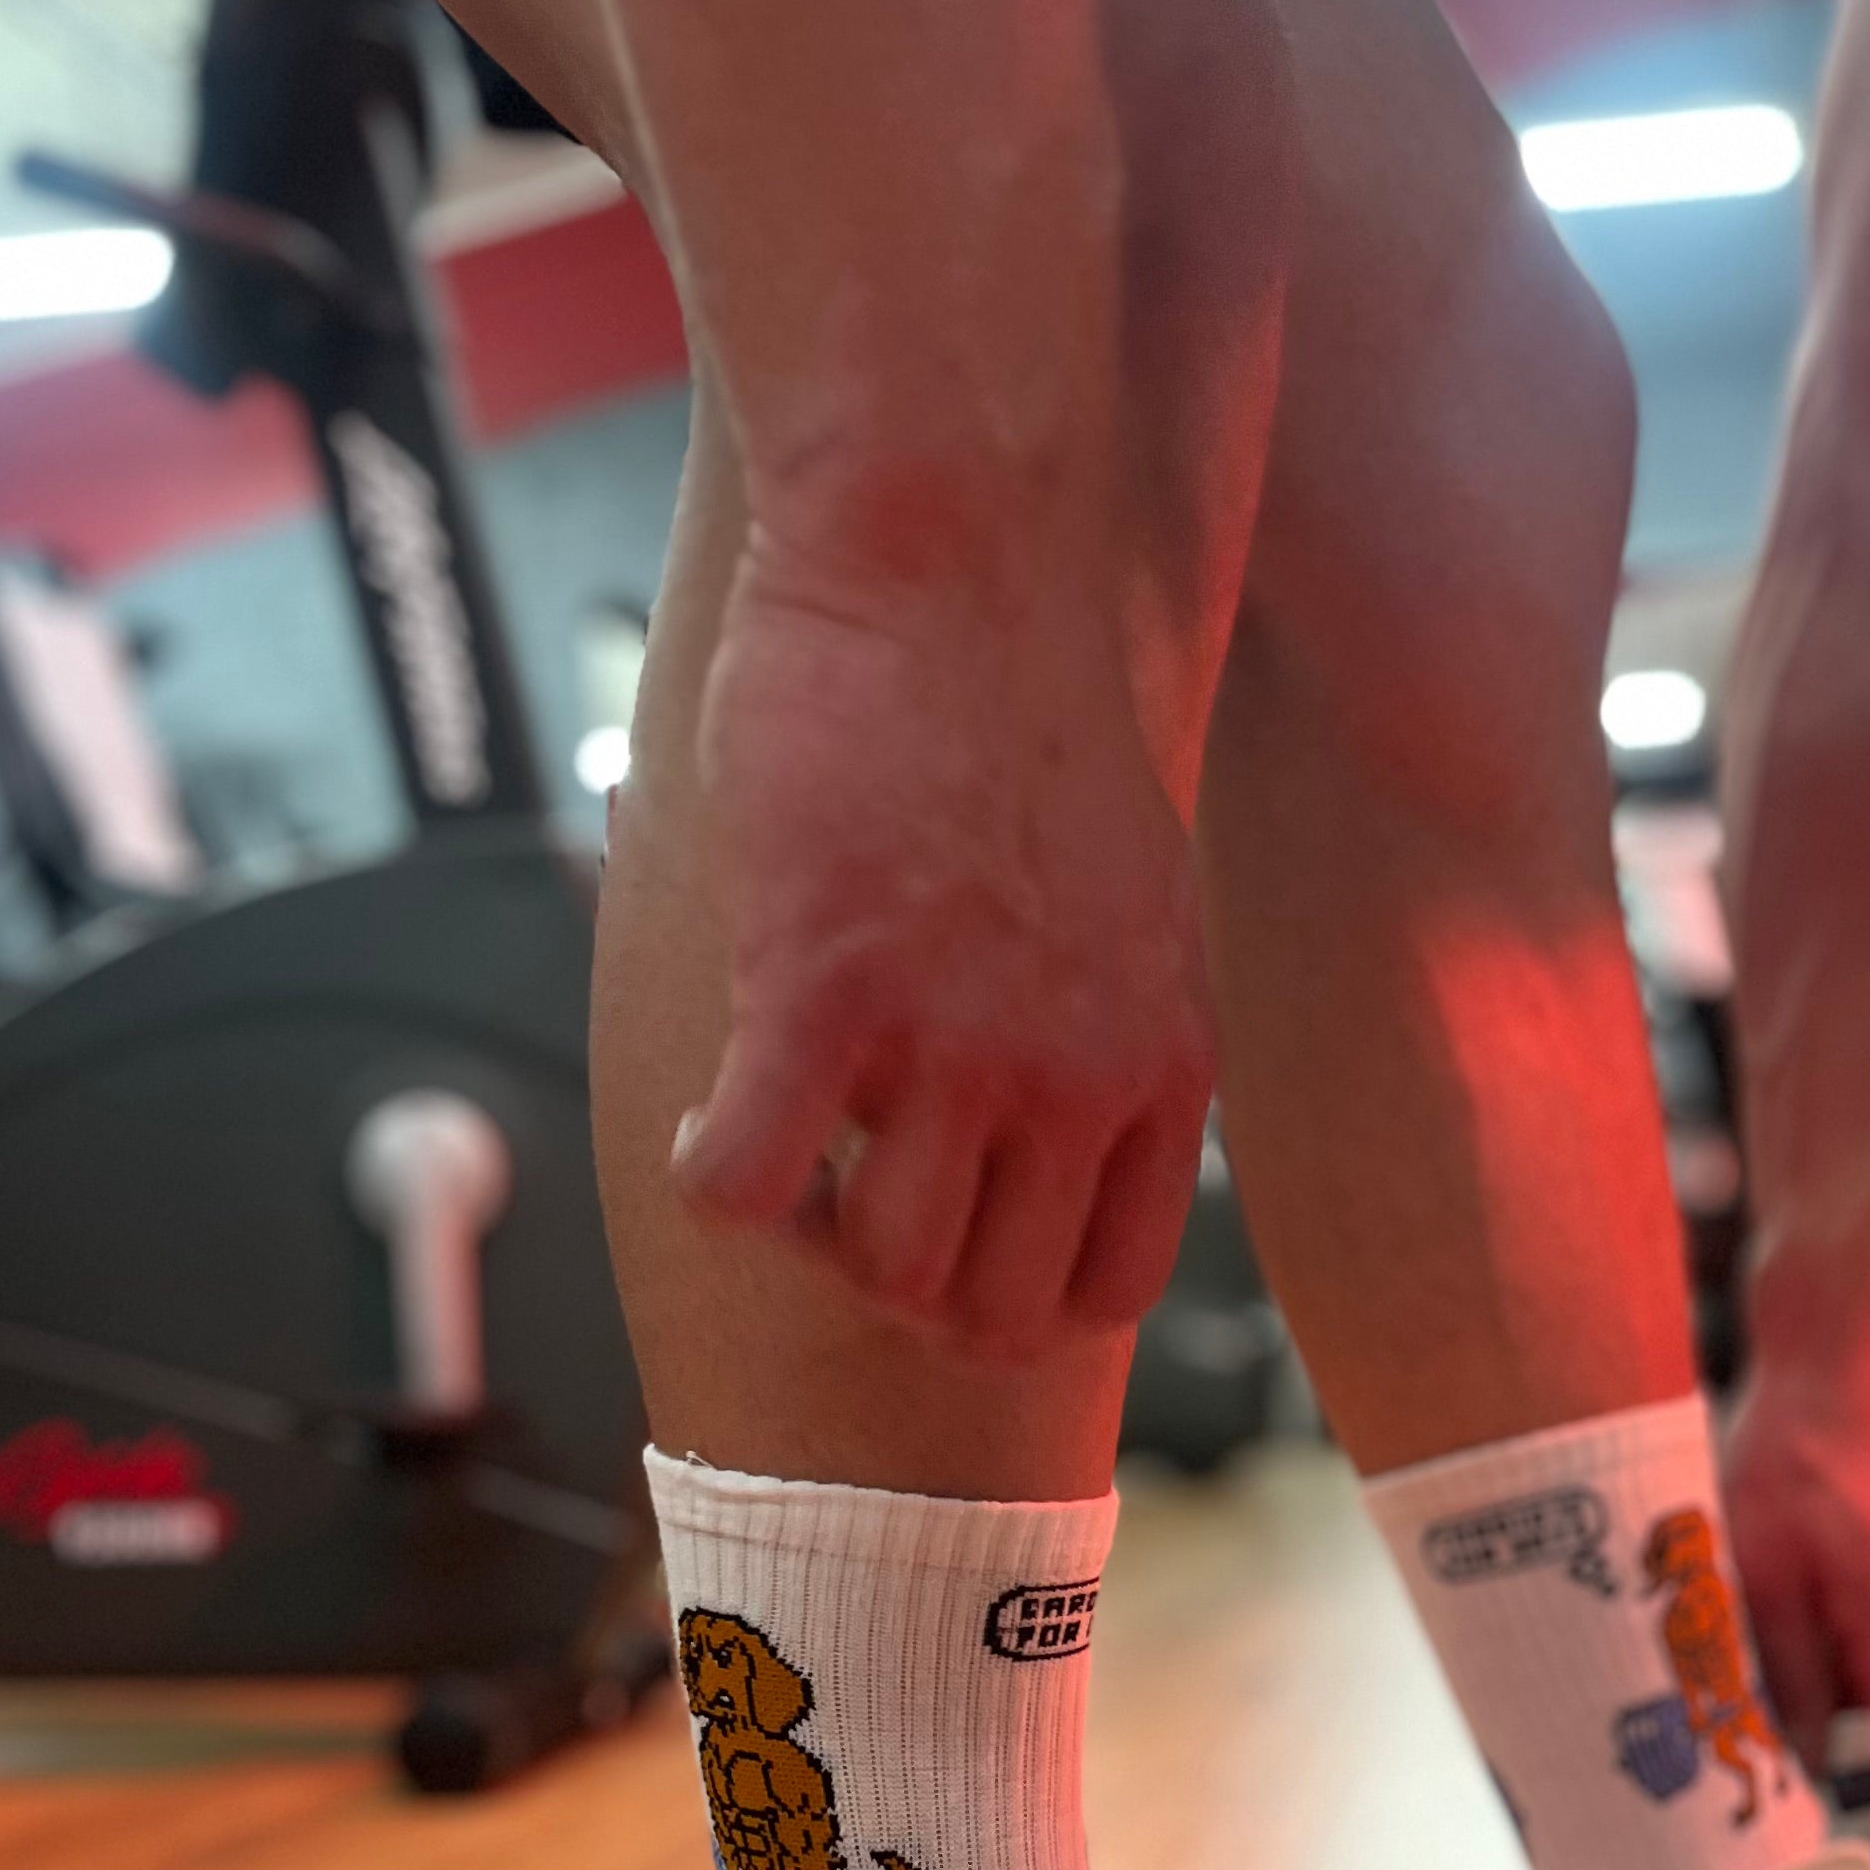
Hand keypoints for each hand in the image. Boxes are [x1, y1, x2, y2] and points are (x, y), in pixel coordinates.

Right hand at [669, 560, 1214, 1359]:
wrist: (957, 553)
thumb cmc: (1022, 705)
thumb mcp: (1138, 900)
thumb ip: (1111, 1029)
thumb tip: (1054, 1120)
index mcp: (1164, 1064)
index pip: (1108, 1292)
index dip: (1011, 1297)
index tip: (947, 1222)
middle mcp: (1079, 1076)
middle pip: (991, 1316)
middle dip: (904, 1286)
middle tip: (843, 1189)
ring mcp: (960, 1045)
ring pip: (883, 1272)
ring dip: (810, 1238)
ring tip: (779, 1135)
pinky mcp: (828, 992)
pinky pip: (743, 1186)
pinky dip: (710, 1182)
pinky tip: (704, 1118)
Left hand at [1722, 1318, 1869, 1766]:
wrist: (1846, 1332)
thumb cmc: (1797, 1443)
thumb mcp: (1763, 1568)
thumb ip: (1789, 1670)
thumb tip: (1802, 1758)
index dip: (1858, 1797)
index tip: (1811, 1830)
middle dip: (1812, 1712)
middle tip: (1734, 1713)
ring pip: (1862, 1645)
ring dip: (1806, 1644)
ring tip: (1743, 1605)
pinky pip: (1864, 1596)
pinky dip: (1818, 1595)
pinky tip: (1772, 1555)